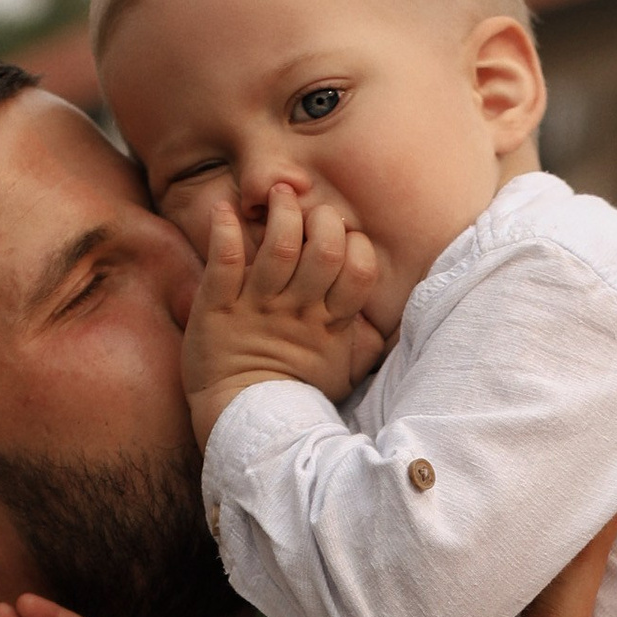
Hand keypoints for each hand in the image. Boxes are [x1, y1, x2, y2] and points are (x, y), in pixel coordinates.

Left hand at [186, 183, 385, 439]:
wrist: (242, 421)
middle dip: (323, 220)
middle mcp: (297, 310)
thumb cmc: (296, 393)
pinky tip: (224, 209)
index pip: (359, 269)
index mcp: (329, 323)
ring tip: (280, 194)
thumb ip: (368, 343)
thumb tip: (398, 324)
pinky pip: (224, 262)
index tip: (344, 239)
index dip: (355, 245)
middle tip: (312, 212)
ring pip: (278, 248)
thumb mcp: (343, 373)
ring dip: (282, 214)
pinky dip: (223, 230)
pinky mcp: (218, 307)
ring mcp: (257, 307)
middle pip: (324, 250)